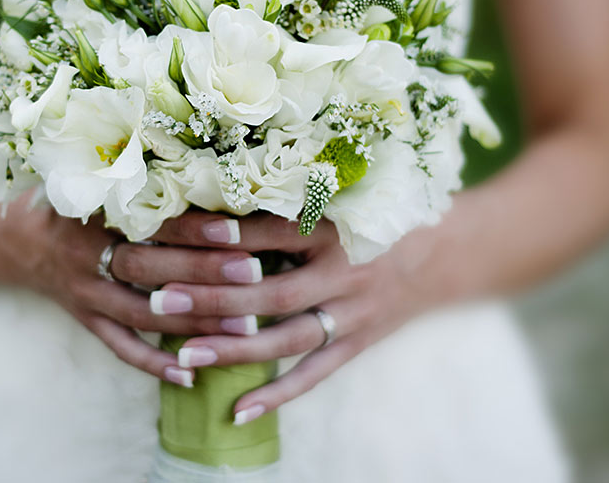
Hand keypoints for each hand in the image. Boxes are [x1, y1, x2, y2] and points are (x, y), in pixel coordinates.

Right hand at [0, 203, 272, 388]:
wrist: (17, 237)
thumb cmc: (73, 198)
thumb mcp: (96, 178)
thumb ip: (142, 176)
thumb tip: (210, 166)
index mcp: (93, 212)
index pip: (150, 222)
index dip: (192, 227)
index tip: (236, 230)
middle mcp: (87, 255)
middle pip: (149, 269)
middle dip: (203, 273)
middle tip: (253, 273)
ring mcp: (86, 294)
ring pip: (142, 314)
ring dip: (193, 322)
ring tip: (244, 328)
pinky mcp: (87, 321)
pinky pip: (121, 348)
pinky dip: (155, 364)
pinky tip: (192, 375)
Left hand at [148, 212, 429, 421]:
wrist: (447, 249)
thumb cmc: (377, 213)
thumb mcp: (341, 197)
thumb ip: (287, 202)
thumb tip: (217, 202)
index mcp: (337, 227)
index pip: (270, 233)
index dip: (224, 235)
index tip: (176, 233)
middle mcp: (345, 272)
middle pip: (271, 291)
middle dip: (214, 297)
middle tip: (162, 300)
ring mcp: (353, 313)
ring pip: (287, 338)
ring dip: (235, 348)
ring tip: (186, 354)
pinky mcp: (358, 343)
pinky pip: (314, 374)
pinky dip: (277, 395)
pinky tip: (237, 411)